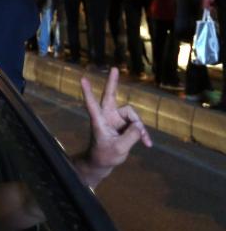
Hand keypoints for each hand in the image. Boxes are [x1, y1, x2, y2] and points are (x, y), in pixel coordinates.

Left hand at [76, 68, 151, 187]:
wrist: (102, 163)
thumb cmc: (104, 156)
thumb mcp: (119, 148)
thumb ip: (131, 135)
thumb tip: (139, 126)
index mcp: (99, 121)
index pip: (92, 104)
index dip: (88, 92)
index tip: (82, 79)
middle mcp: (106, 116)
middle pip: (111, 96)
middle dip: (113, 82)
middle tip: (114, 68)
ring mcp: (115, 119)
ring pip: (132, 115)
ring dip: (140, 128)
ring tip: (144, 141)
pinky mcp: (123, 124)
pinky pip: (137, 124)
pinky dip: (142, 133)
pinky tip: (147, 143)